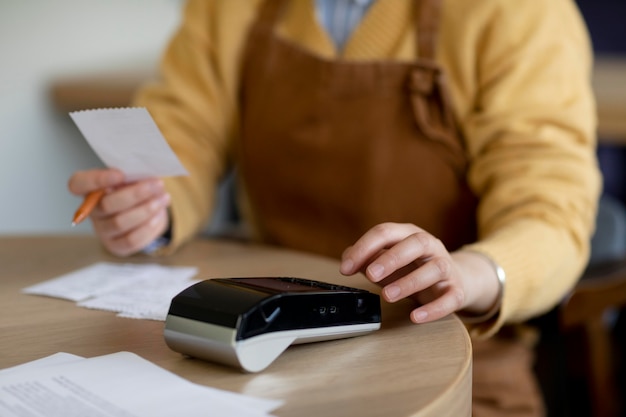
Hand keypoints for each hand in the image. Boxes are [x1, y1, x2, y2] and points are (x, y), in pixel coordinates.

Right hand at [68, 169, 170, 256]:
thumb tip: (146, 174)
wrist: (143, 210)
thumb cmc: (133, 189)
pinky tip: (159, 215)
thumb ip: (132, 173)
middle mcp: (91, 211)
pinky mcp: (117, 245)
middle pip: (106, 205)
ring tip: (163, 198)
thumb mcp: (131, 177)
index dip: (97, 180)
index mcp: (89, 189)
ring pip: (120, 223)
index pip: (77, 184)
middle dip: (135, 194)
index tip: (121, 174)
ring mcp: (103, 230)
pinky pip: (131, 240)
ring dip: (145, 210)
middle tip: (158, 184)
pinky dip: (148, 226)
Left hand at [340, 223, 499, 323]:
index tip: (346, 268)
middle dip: (391, 258)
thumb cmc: (413, 268)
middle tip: (370, 274)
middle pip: (416, 244)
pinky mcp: (457, 290)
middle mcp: (430, 246)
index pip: (386, 232)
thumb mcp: (388, 260)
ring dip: (410, 282)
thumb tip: (347, 260)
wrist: (456, 279)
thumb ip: (366, 258)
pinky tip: (416, 316)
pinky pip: (450, 298)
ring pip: (435, 269)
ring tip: (388, 295)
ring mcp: (446, 267)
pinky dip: (434, 308)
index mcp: (409, 234)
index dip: (364, 248)